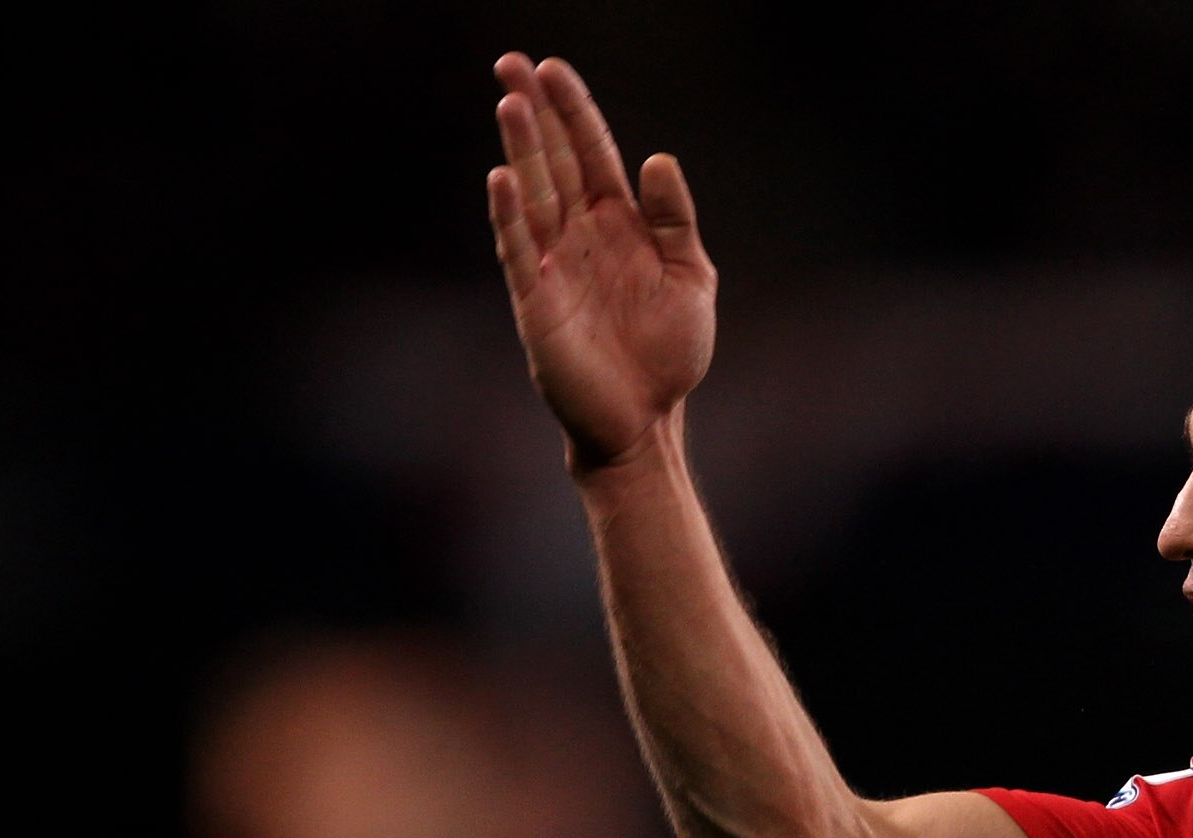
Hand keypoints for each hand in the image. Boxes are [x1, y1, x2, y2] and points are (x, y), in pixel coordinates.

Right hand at [487, 54, 715, 470]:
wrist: (647, 419)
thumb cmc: (668, 352)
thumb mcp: (692, 279)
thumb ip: (676, 221)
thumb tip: (659, 160)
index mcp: (618, 225)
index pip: (592, 155)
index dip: (574, 112)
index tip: (553, 68)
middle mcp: (579, 236)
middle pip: (552, 161)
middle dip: (534, 113)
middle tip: (511, 62)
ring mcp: (553, 264)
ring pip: (533, 194)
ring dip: (520, 149)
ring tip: (510, 102)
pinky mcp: (536, 300)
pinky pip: (519, 250)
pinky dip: (510, 215)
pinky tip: (501, 178)